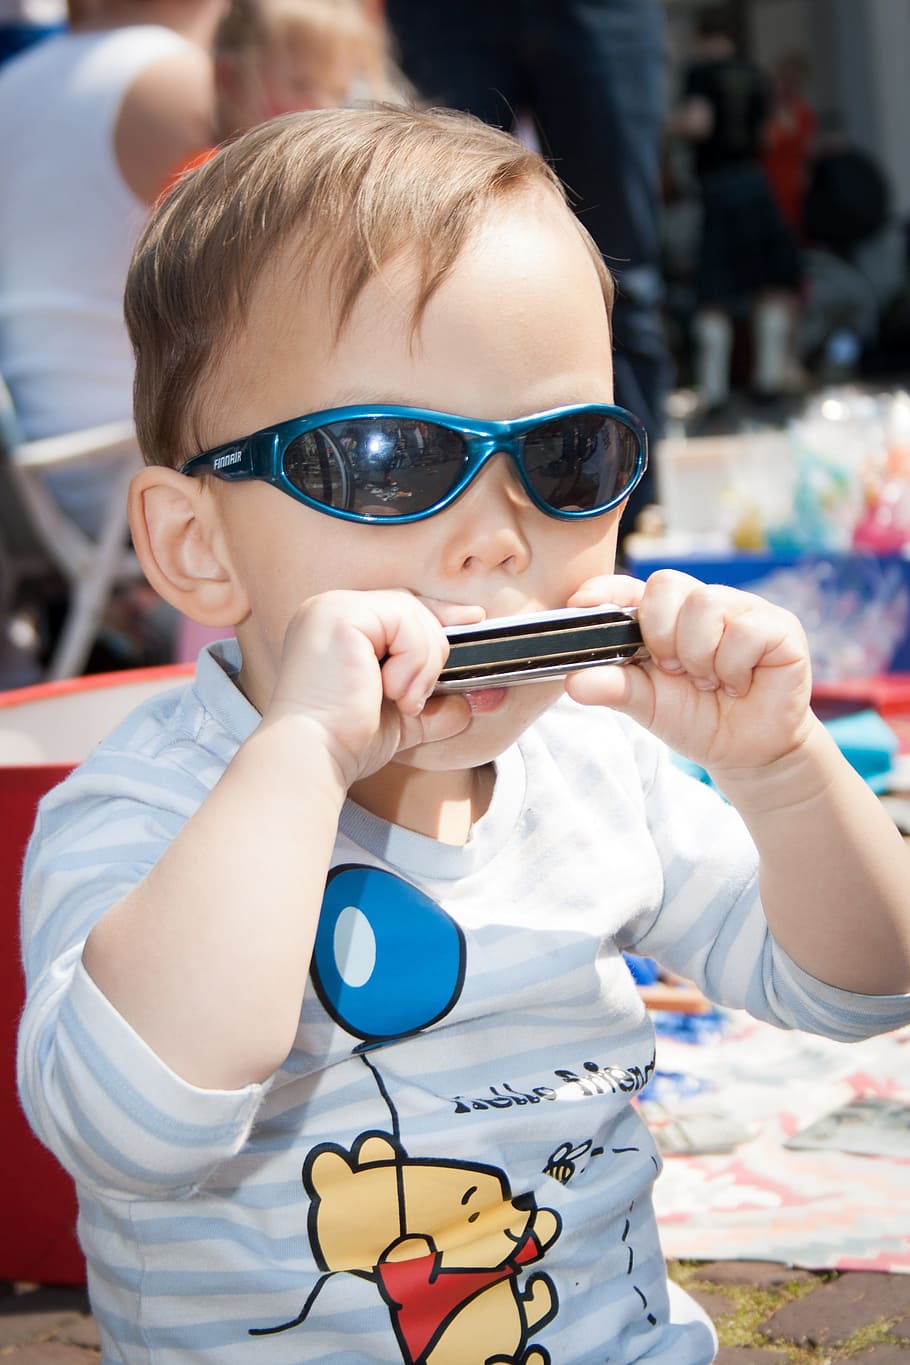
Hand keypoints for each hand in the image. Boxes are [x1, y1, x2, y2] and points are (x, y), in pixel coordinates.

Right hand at [263, 589, 480, 786]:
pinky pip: (405, 622)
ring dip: (422, 664)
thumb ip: (429, 706)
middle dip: (432, 652)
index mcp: (338, 627)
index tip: (472, 618)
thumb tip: (465, 706)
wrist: (316, 756)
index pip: (399, 607)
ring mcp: (333, 608)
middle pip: (410, 606)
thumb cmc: (344, 741)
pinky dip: (413, 661)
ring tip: (401, 699)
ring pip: (413, 613)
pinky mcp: (342, 616)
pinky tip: (391, 691)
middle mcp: (331, 609)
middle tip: (414, 699)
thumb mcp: (398, 719)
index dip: (438, 614)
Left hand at [563, 571, 813, 773]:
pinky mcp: (779, 626)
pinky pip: (745, 629)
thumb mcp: (646, 705)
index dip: (605, 589)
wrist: (747, 752)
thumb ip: (613, 687)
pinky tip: (739, 684)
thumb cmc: (696, 719)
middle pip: (667, 584)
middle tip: (674, 671)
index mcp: (664, 616)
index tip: (581, 604)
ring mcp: (742, 609)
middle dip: (661, 634)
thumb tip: (572, 681)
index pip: (629, 586)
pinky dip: (734, 667)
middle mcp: (701, 603)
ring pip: (706, 603)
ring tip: (709, 682)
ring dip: (700, 656)